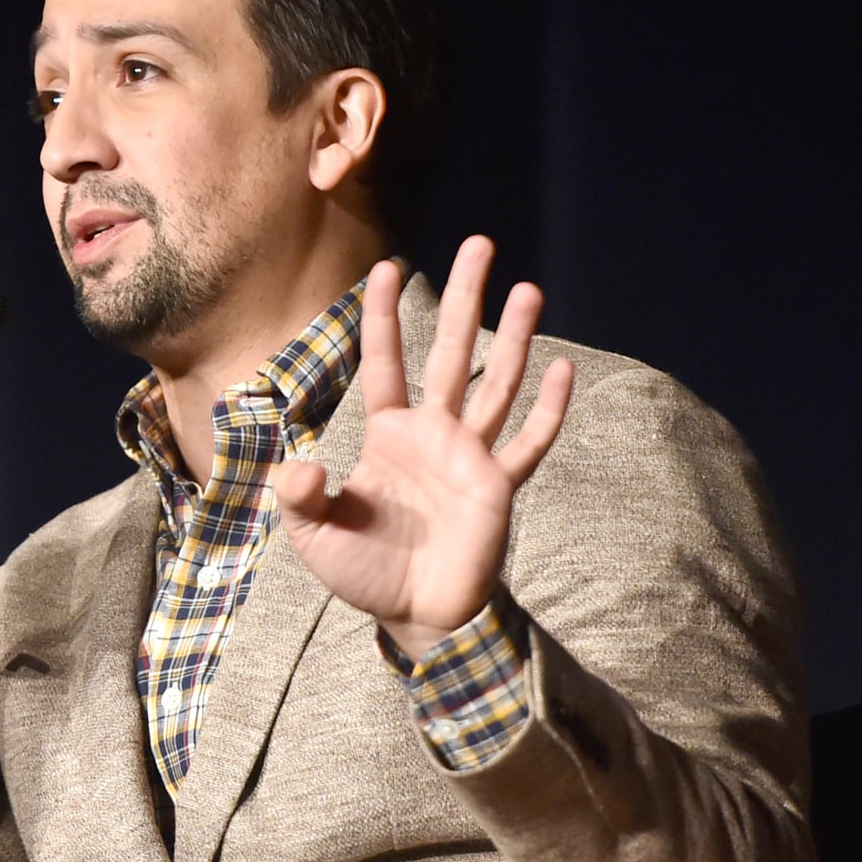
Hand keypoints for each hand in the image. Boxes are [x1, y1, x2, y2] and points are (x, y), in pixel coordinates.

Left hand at [267, 239, 572, 661]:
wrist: (418, 617)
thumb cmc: (366, 573)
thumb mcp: (314, 535)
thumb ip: (300, 498)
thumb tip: (298, 467)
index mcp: (388, 434)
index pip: (385, 362)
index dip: (383, 317)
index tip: (385, 267)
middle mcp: (433, 433)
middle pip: (450, 350)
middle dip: (465, 298)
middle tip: (480, 244)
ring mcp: (470, 456)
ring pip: (497, 382)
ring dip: (516, 337)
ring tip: (530, 287)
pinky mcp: (498, 487)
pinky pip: (528, 443)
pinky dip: (548, 410)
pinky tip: (563, 369)